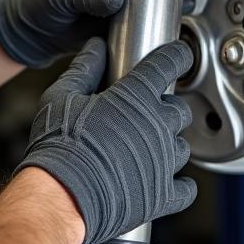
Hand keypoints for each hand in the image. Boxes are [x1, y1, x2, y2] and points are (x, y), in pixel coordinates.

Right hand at [16, 37, 196, 243]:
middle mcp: (158, 125)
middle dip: (165, 108)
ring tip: (142, 150)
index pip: (170, 63)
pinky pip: (187, 188)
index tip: (177, 57)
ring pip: (182, 146)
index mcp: (136, 95)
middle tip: (141, 115)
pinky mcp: (164, 195)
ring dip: (168, 145)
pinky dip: (178, 184)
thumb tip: (96, 48)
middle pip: (180, 109)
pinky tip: (161, 179)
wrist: (60, 196)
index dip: (176, 56)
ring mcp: (165, 161)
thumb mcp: (61, 97)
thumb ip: (84, 68)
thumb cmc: (57, 145)